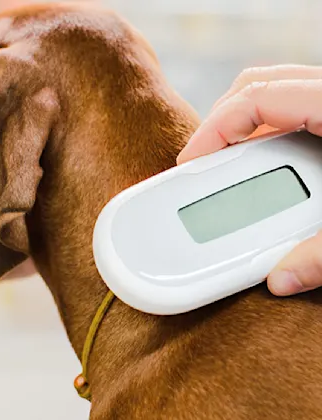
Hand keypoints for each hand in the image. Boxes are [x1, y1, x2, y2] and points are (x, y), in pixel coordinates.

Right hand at [176, 64, 321, 296]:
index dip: (215, 127)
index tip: (192, 161)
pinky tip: (267, 166)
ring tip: (227, 166)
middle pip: (259, 88)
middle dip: (220, 124)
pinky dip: (268, 136)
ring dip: (242, 130)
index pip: (259, 96)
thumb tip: (281, 279)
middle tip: (202, 162)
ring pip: (275, 98)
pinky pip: (294, 114)